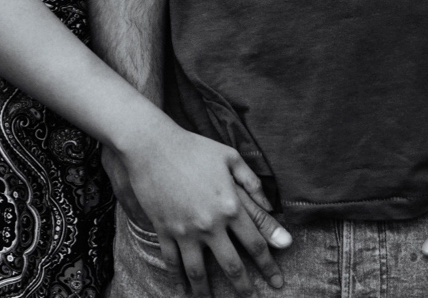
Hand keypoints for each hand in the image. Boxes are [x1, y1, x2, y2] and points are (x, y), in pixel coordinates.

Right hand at [115, 119, 289, 293]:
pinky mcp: (164, 229)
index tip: (277, 282)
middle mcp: (211, 224)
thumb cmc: (192, 147)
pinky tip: (182, 289)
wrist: (149, 144)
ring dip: (207, 292)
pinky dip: (177, 278)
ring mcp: (185, 230)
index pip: (257, 245)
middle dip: (244, 286)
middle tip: (250, 297)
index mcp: (232, 207)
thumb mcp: (229, 157)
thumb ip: (253, 184)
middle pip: (232, 265)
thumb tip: (273, 208)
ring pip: (199, 271)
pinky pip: (171, 260)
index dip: (269, 267)